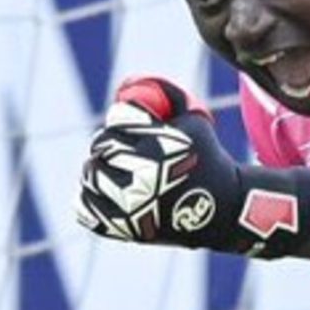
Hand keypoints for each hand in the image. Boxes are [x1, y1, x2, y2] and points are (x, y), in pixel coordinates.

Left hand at [75, 77, 309, 257]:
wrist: (222, 209)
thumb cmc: (208, 159)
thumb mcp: (198, 120)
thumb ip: (170, 94)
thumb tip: (131, 82)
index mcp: (160, 148)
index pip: (119, 118)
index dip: (123, 117)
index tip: (130, 124)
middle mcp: (143, 178)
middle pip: (102, 145)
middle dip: (108, 142)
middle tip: (117, 146)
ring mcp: (131, 206)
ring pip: (91, 175)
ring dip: (96, 168)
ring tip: (109, 168)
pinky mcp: (123, 227)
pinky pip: (87, 207)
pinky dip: (90, 198)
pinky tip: (102, 191)